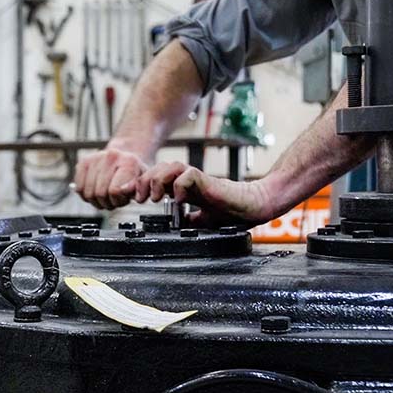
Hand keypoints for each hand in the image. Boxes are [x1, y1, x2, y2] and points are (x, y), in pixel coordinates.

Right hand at [74, 147, 149, 208]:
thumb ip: (140, 190)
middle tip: (115, 199)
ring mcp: (95, 158)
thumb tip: (129, 193)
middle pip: (100, 194)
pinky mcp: (83, 162)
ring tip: (107, 196)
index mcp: (128, 162)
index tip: (123, 198)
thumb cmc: (134, 172)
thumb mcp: (143, 183)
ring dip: (98, 201)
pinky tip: (96, 192)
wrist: (125, 157)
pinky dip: (87, 196)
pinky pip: (79, 189)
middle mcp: (111, 156)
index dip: (118, 200)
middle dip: (108, 202)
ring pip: (89, 193)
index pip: (114, 190)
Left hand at [134, 161, 273, 226]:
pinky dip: (179, 185)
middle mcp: (188, 181)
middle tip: (142, 198)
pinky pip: (188, 174)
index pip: (157, 179)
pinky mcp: (208, 181)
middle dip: (144, 181)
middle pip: (158, 168)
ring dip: (158, 180)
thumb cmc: (233, 212)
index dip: (144, 185)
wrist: (254, 207)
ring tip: (156, 198)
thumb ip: (189, 221)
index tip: (138, 199)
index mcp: (185, 189)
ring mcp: (197, 180)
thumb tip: (177, 227)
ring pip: (170, 166)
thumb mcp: (203, 221)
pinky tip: (180, 200)